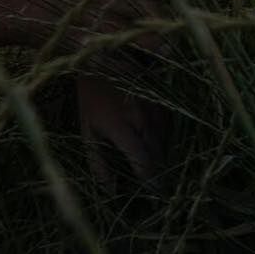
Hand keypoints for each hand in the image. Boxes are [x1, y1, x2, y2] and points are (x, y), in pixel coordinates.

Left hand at [76, 73, 167, 190]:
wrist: (101, 59)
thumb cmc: (90, 95)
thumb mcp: (87, 130)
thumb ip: (98, 162)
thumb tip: (110, 189)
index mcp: (120, 126)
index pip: (142, 161)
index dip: (149, 180)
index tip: (152, 194)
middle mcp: (139, 117)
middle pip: (157, 153)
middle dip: (158, 171)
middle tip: (157, 187)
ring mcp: (151, 106)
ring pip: (164, 139)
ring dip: (162, 155)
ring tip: (159, 169)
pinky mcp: (158, 97)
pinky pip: (167, 124)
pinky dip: (165, 137)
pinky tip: (160, 145)